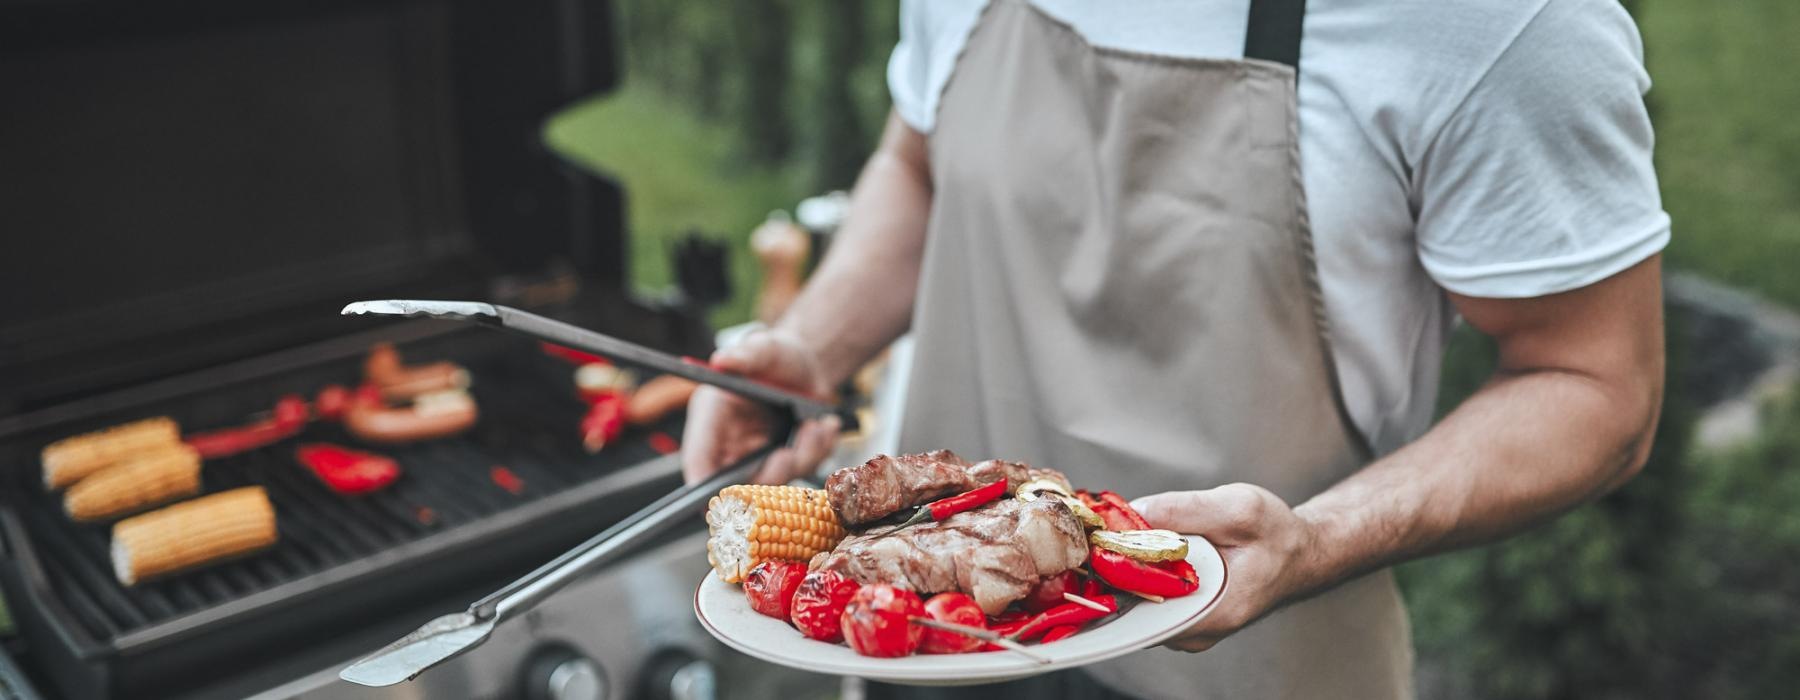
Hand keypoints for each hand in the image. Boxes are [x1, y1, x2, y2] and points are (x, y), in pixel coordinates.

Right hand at [680, 329, 840, 484]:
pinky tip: (825, 425)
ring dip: (803, 456)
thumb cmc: (775, 356)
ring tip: (815, 425)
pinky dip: (820, 451)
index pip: (698, 464)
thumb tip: (722, 360)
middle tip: (788, 453)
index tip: (729, 497)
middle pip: (740, 486)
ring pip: (778, 482)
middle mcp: (732, 445)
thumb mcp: (764, 348)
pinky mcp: (787, 463)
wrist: (807, 365)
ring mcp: (760, 458)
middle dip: (769, 474)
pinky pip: (805, 471)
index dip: (706, 487)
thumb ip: (745, 355)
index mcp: (711, 420)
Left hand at [1131, 484, 1324, 652]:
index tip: (1111, 538)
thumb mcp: (1239, 507)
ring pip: (1138, 601)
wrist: (1298, 554)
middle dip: (1121, 565)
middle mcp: (1198, 632)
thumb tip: (1135, 511)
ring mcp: (1189, 630)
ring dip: (1130, 567)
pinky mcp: (1184, 619)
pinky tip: (1150, 548)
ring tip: (1139, 534)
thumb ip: (1186, 510)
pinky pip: (1149, 598)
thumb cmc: (1276, 534)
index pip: (1144, 607)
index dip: (1119, 570)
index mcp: (1215, 613)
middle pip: (1135, 605)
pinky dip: (1143, 572)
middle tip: (1119, 528)